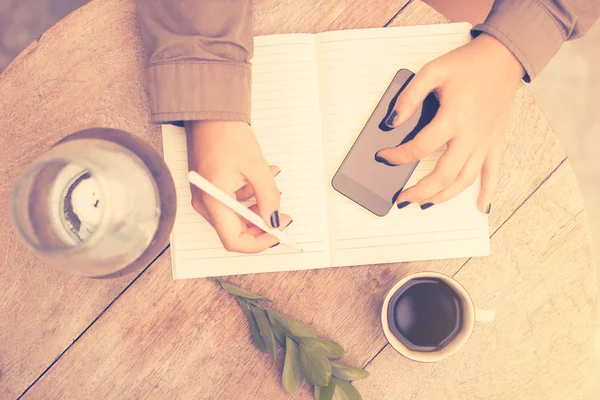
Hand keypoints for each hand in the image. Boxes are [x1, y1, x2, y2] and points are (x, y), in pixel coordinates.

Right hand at [185, 121, 290, 252]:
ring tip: (272, 188)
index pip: (234, 240)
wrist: (209, 113)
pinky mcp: (210, 189)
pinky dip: (249, 198)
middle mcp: (204, 203)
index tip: (278, 233)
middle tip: (282, 216)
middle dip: (261, 226)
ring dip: (257, 209)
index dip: (259, 242)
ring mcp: (205, 197)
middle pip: (235, 231)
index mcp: (212, 200)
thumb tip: (275, 220)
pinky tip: (260, 181)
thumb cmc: (226, 134)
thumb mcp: (256, 167)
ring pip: (235, 218)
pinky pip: (231, 204)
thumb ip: (268, 197)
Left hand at [376, 33, 524, 212]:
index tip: (384, 156)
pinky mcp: (496, 142)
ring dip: (444, 196)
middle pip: (443, 174)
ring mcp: (485, 141)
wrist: (504, 57)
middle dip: (420, 191)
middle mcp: (470, 135)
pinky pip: (493, 172)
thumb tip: (393, 121)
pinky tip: (481, 206)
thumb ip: (410, 97)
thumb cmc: (469, 64)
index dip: (398, 156)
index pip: (419, 148)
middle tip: (403, 198)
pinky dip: (488, 192)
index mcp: (453, 118)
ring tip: (426, 203)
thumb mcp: (433, 71)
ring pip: (465, 179)